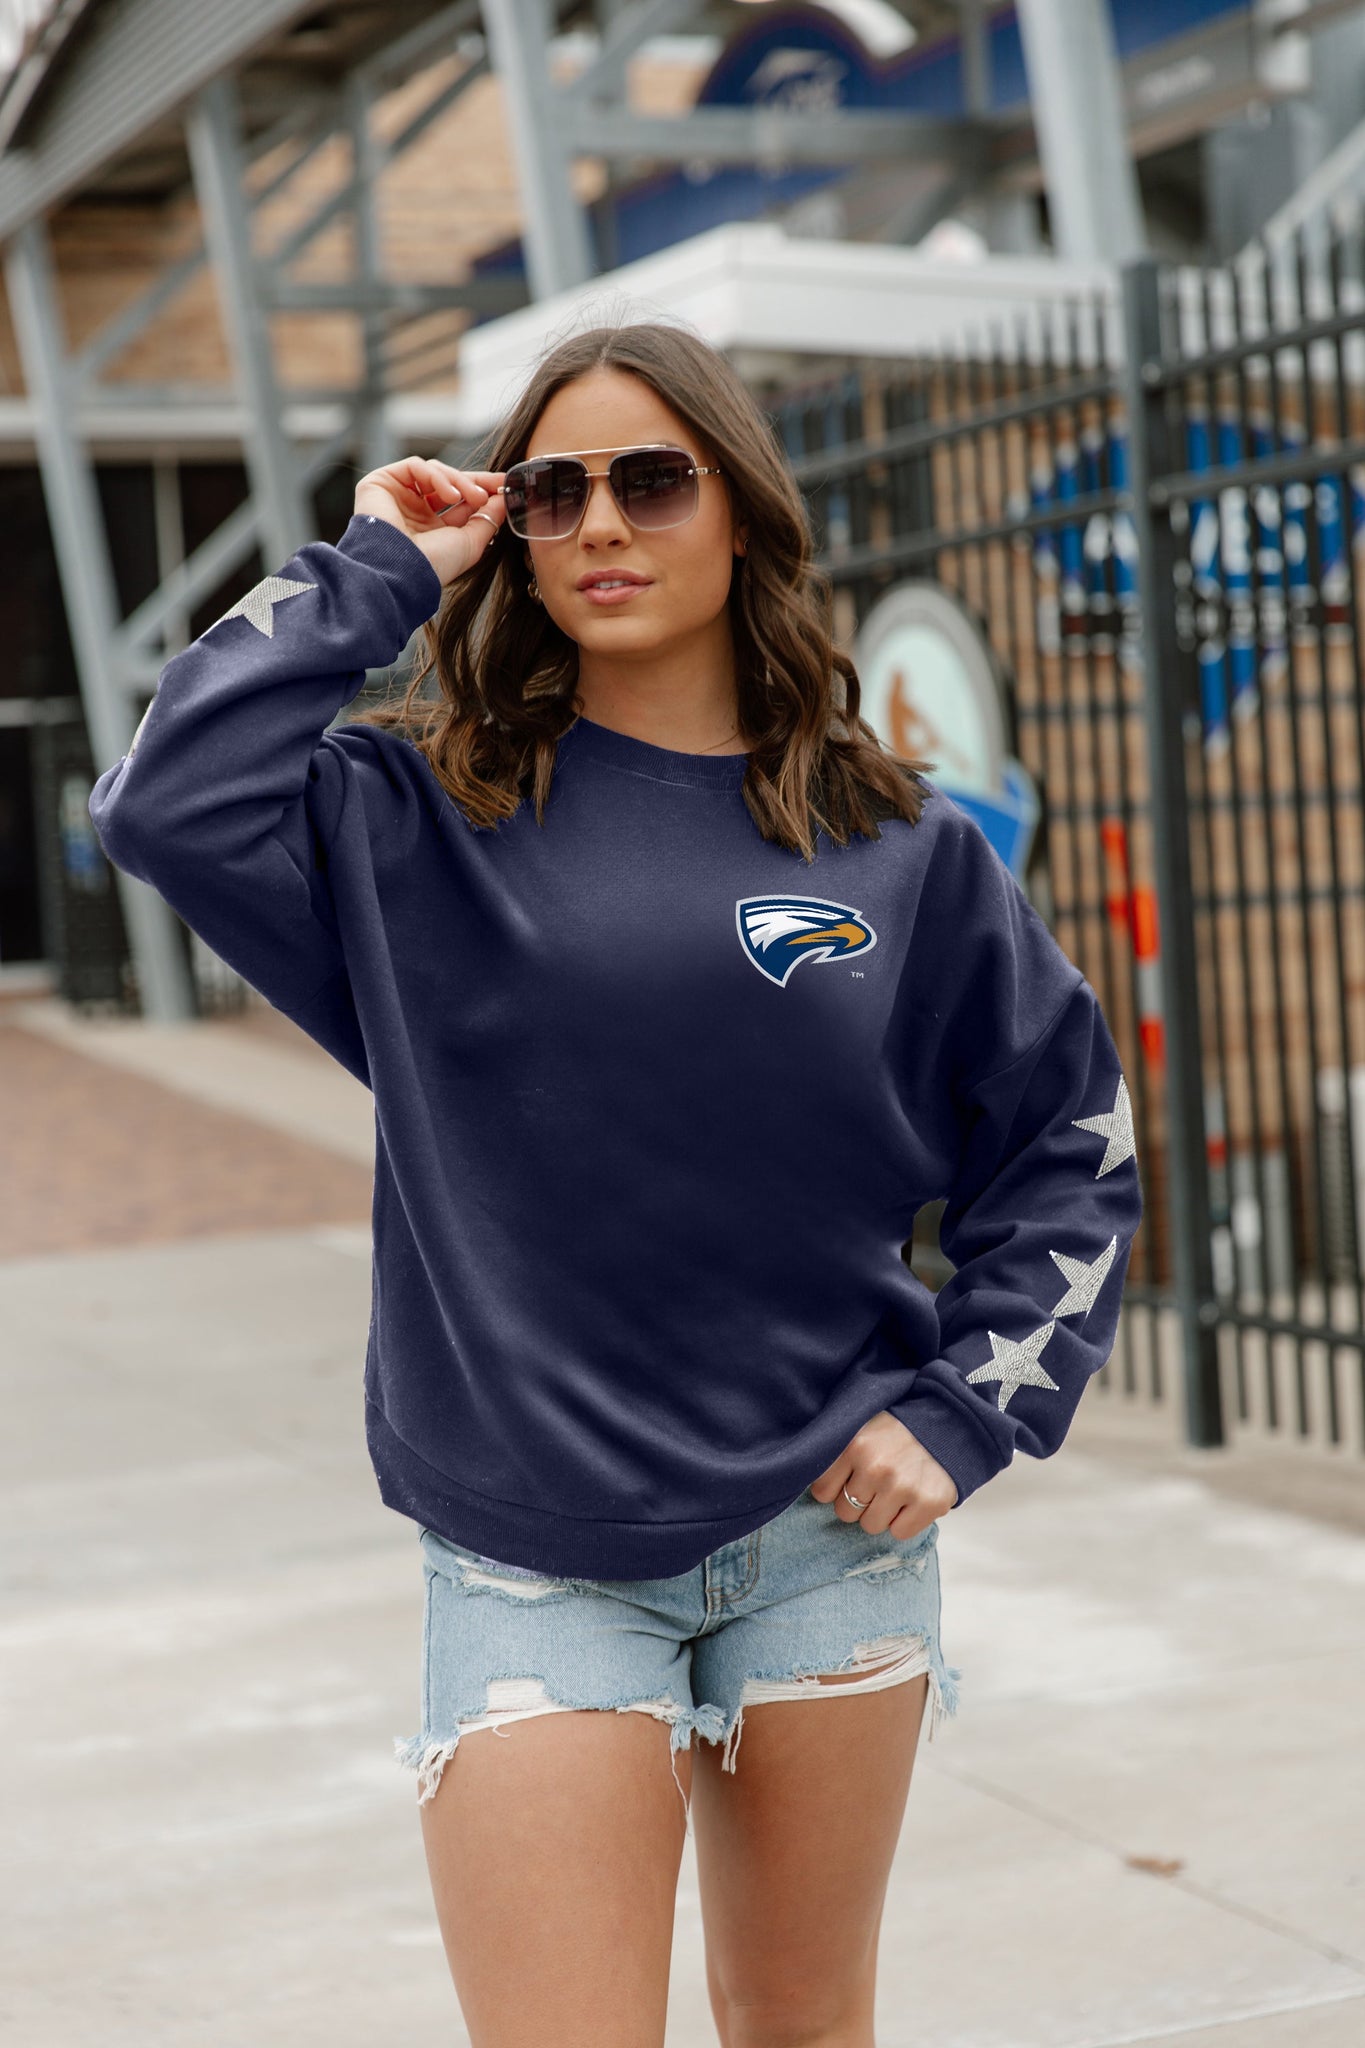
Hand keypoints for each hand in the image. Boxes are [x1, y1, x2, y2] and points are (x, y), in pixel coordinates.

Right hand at [354, 456, 506, 587]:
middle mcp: (413, 512)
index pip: (458, 500)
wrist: (401, 571)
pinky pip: (415, 466)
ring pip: (433, 472)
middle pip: (446, 482)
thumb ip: (488, 518)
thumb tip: (504, 498)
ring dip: (458, 481)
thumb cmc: (433, 565)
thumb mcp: (471, 542)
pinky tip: (450, 495)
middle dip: (473, 483)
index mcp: (431, 528)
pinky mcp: (380, 483)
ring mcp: (396, 497)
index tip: (504, 486)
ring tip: (472, 498)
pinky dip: (437, 476)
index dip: (481, 489)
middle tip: (493, 489)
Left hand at [810, 1411, 958, 1540]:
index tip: (849, 1479)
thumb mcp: (863, 1425)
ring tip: (895, 1490)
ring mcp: (902, 1487)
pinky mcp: (928, 1504)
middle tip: (877, 1483)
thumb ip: (837, 1450)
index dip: (835, 1488)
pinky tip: (911, 1500)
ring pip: (870, 1525)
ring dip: (880, 1513)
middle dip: (858, 1501)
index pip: (822, 1491)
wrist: (950, 1423)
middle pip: (845, 1512)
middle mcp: (875, 1467)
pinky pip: (898, 1533)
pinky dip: (904, 1522)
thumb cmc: (898, 1429)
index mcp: (854, 1444)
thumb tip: (802, 1477)